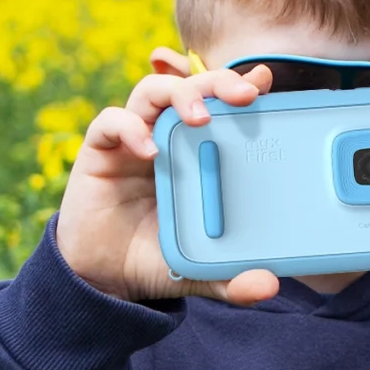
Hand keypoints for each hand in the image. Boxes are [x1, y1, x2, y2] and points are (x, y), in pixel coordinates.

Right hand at [56, 48, 282, 305]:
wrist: (104, 279)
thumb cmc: (157, 260)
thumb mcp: (201, 270)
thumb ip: (233, 278)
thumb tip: (269, 288)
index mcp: (200, 152)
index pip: (223, 105)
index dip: (241, 85)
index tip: (266, 83)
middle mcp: (169, 135)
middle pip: (194, 86)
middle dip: (219, 81)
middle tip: (245, 95)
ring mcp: (134, 138)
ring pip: (154, 91)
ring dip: (180, 94)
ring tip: (201, 117)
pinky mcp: (101, 150)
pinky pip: (111, 121)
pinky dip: (130, 128)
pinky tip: (149, 151)